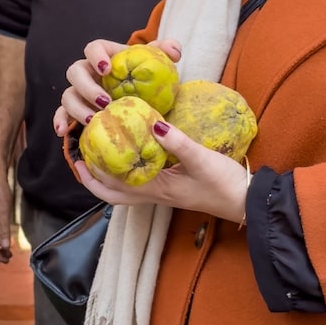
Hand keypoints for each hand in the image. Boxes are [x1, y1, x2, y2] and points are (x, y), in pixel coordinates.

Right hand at [54, 38, 182, 134]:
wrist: (144, 100)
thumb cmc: (148, 78)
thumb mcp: (158, 64)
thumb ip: (166, 52)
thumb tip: (174, 50)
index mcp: (105, 56)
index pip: (93, 47)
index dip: (96, 55)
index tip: (107, 68)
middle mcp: (88, 73)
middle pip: (75, 72)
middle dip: (87, 87)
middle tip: (105, 101)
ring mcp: (80, 93)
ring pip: (68, 95)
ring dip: (77, 108)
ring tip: (93, 120)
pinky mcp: (76, 111)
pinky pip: (62, 114)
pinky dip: (60, 121)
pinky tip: (63, 132)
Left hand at [74, 120, 249, 222]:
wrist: (246, 202)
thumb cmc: (225, 183)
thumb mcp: (202, 159)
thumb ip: (177, 141)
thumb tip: (151, 121)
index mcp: (158, 189)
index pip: (117, 182)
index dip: (96, 169)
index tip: (83, 150)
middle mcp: (156, 195)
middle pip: (113, 194)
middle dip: (93, 179)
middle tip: (79, 160)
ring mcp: (164, 195)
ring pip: (125, 193)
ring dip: (107, 180)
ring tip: (97, 161)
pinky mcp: (172, 191)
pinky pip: (140, 187)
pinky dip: (127, 177)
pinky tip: (129, 160)